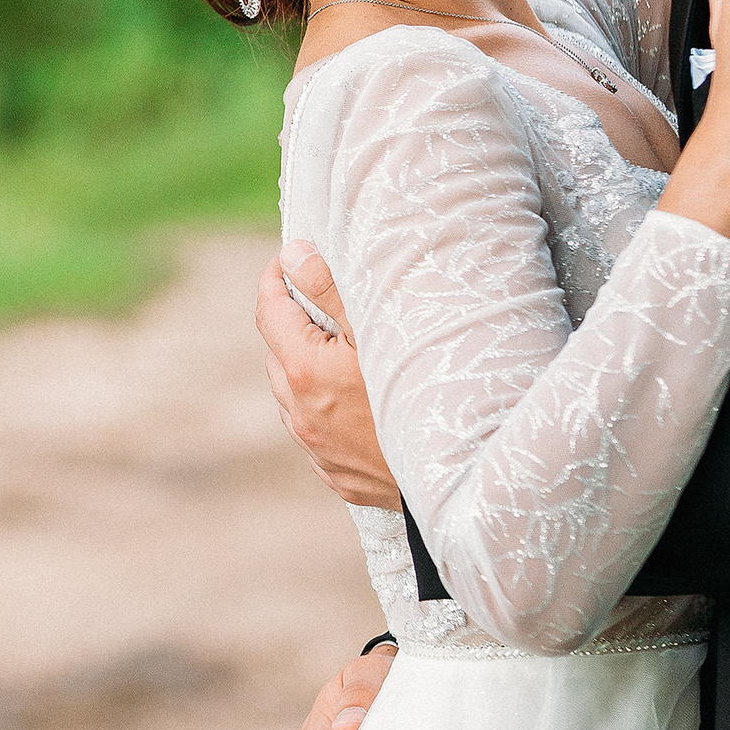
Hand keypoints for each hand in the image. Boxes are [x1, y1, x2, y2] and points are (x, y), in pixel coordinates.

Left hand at [258, 244, 398, 509]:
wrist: (461, 464)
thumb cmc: (423, 384)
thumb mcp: (377, 326)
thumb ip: (328, 287)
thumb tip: (290, 254)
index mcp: (305, 372)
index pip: (268, 313)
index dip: (273, 281)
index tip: (285, 261)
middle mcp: (302, 414)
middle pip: (278, 355)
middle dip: (291, 326)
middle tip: (321, 306)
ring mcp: (317, 449)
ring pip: (291, 398)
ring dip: (304, 372)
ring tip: (340, 354)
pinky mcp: (336, 475)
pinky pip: (314, 433)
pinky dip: (321, 411)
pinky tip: (352, 403)